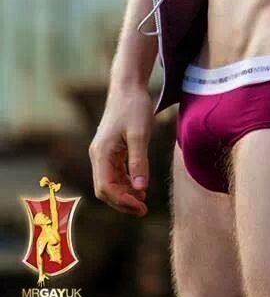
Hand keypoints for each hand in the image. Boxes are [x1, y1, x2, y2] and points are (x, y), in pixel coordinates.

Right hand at [89, 84, 152, 217]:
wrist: (128, 87)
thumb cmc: (134, 107)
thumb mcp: (140, 134)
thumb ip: (139, 162)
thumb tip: (140, 189)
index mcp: (101, 153)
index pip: (105, 188)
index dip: (122, 201)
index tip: (141, 206)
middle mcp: (98, 155)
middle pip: (105, 189)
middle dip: (122, 202)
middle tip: (144, 210)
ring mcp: (103, 153)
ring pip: (110, 183)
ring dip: (125, 194)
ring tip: (143, 201)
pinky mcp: (110, 150)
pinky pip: (114, 173)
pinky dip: (125, 183)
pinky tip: (140, 186)